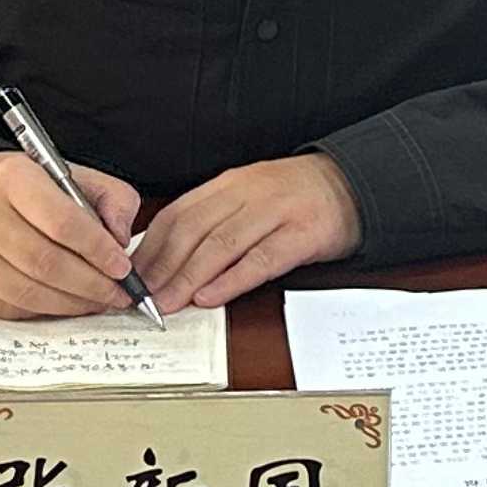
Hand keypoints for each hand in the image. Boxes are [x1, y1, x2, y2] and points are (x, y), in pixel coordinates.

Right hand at [0, 149, 147, 320]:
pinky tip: (64, 305)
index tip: (123, 267)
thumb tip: (122, 239)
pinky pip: (7, 308)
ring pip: (27, 293)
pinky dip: (42, 312)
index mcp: (13, 179)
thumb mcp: (75, 177)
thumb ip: (112, 199)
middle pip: (45, 263)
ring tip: (98, 302)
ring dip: (71, 304)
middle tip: (118, 294)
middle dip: (91, 285)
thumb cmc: (30, 190)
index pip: (62, 222)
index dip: (97, 249)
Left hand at [133, 153, 361, 310]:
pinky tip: (210, 297)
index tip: (133, 276)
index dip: (151, 247)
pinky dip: (231, 280)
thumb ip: (214, 219)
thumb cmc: (295, 197)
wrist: (354, 184)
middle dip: (163, 267)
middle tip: (142, 298)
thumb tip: (166, 257)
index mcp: (231, 183)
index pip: (178, 213)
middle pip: (193, 229)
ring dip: (188, 277)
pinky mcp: (303, 234)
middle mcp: (249, 193)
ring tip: (167, 303)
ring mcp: (277, 212)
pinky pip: (261, 259)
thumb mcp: (250, 196)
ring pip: (221, 244)